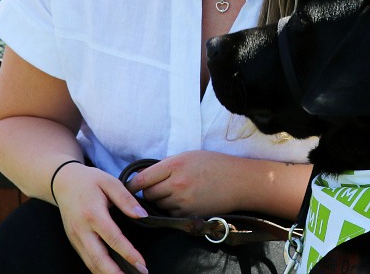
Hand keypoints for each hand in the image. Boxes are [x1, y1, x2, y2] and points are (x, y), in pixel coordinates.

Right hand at [52, 162, 149, 273]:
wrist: (62, 182)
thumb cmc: (89, 180)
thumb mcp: (110, 182)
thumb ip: (126, 199)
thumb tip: (142, 215)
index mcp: (93, 214)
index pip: (113, 239)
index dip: (128, 254)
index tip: (142, 264)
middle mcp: (81, 230)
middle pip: (98, 259)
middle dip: (117, 273)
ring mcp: (75, 238)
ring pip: (90, 264)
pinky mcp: (73, 241)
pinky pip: (86, 260)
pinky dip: (98, 269)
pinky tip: (112, 272)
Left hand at [126, 150, 243, 216]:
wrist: (239, 182)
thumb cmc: (215, 164)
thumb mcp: (189, 156)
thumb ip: (166, 165)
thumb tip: (143, 176)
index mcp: (175, 164)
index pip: (142, 179)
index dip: (133, 184)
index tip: (130, 187)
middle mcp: (176, 183)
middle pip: (148, 194)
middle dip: (149, 192)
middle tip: (157, 188)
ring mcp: (182, 201)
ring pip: (158, 205)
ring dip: (161, 201)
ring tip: (174, 193)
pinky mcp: (188, 214)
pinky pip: (170, 214)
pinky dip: (172, 209)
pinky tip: (183, 201)